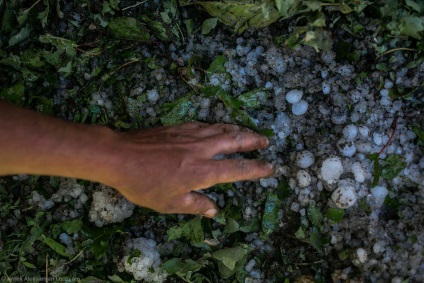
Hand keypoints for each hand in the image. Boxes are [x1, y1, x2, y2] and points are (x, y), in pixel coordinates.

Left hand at [104, 122, 273, 217]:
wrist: (119, 156)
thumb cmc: (143, 184)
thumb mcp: (170, 203)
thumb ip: (196, 206)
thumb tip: (214, 211)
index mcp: (202, 172)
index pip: (237, 169)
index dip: (256, 169)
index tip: (269, 168)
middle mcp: (201, 150)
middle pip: (235, 141)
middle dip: (253, 141)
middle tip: (266, 141)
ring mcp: (191, 135)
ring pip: (222, 129)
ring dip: (239, 130)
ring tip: (249, 132)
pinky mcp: (179, 126)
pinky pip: (206, 124)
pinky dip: (218, 126)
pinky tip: (219, 127)